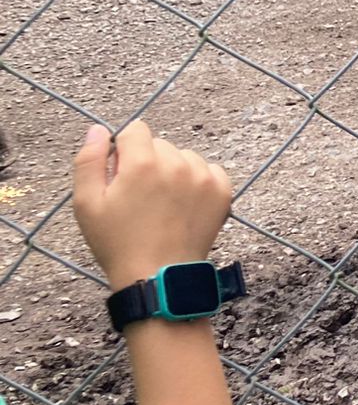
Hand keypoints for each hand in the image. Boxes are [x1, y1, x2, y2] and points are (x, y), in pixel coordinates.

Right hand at [72, 122, 232, 288]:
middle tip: (140, 197)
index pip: (136, 130)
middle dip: (147, 162)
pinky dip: (197, 181)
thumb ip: (89, 160)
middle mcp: (177, 163)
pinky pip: (208, 170)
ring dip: (173, 171)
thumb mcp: (87, 203)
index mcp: (143, 163)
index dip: (124, 150)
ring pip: (184, 157)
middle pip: (160, 145)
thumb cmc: (118, 243)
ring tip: (162, 204)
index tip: (121, 174)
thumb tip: (99, 129)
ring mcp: (203, 176)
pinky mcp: (222, 190)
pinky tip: (183, 204)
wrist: (157, 276)